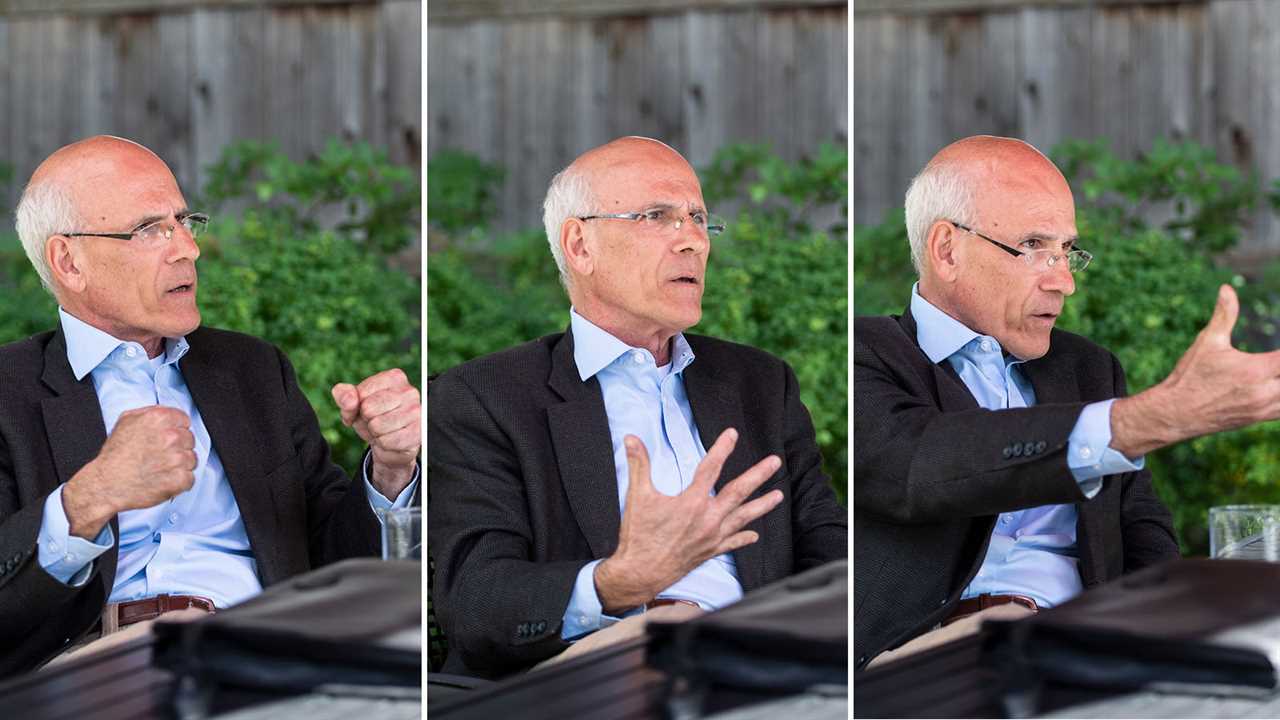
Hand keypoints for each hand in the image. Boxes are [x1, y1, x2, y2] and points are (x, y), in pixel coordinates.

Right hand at [63, 406, 196, 538]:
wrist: (106, 484)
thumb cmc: (115, 455)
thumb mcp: (126, 421)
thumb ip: (150, 412)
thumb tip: (166, 412)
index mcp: (159, 419)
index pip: (184, 420)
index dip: (175, 430)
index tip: (166, 439)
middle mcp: (171, 436)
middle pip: (190, 440)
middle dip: (178, 448)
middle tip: (159, 456)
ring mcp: (177, 458)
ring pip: (191, 459)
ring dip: (179, 466)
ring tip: (159, 469)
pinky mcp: (179, 479)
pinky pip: (189, 478)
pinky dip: (178, 482)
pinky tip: (162, 480)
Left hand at [332, 368, 420, 498]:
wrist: (391, 444)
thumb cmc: (373, 419)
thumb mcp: (352, 405)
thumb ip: (343, 395)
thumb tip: (349, 399)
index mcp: (395, 377)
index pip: (361, 393)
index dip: (358, 406)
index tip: (366, 409)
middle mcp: (409, 391)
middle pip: (369, 409)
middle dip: (367, 420)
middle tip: (377, 421)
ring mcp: (417, 412)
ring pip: (378, 426)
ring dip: (376, 433)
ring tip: (384, 430)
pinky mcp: (418, 432)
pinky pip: (387, 441)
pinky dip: (384, 444)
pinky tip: (392, 440)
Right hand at [593, 428, 784, 613]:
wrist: (640, 573)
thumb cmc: (638, 536)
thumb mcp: (637, 497)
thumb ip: (638, 465)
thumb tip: (631, 438)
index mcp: (691, 502)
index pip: (711, 468)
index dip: (722, 449)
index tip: (732, 434)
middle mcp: (707, 519)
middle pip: (738, 491)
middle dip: (758, 475)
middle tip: (774, 462)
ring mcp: (712, 537)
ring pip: (743, 517)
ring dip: (762, 505)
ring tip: (778, 495)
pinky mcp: (710, 551)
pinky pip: (732, 543)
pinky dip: (744, 538)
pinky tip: (754, 535)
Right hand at [1111, 285, 1279, 456]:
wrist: (1175, 414)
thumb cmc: (1190, 376)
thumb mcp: (1207, 342)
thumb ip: (1224, 315)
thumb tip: (1227, 288)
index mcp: (1256, 370)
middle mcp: (1265, 391)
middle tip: (1275, 360)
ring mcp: (1264, 408)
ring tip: (1276, 370)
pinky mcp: (1260, 417)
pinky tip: (1276, 385)